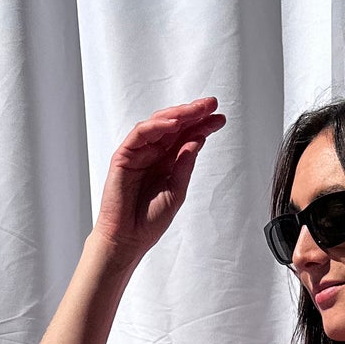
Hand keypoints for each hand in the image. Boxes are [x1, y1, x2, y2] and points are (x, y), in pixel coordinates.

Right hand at [90, 97, 226, 267]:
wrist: (128, 239)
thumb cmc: (149, 221)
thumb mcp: (176, 191)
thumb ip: (185, 165)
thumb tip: (197, 140)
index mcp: (167, 163)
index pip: (186, 137)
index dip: (203, 126)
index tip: (220, 118)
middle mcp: (153, 154)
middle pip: (174, 126)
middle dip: (193, 113)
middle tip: (211, 104)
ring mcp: (139, 153)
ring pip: (158, 124)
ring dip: (178, 115)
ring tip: (196, 110)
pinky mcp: (124, 156)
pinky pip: (140, 134)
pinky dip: (156, 126)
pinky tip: (174, 124)